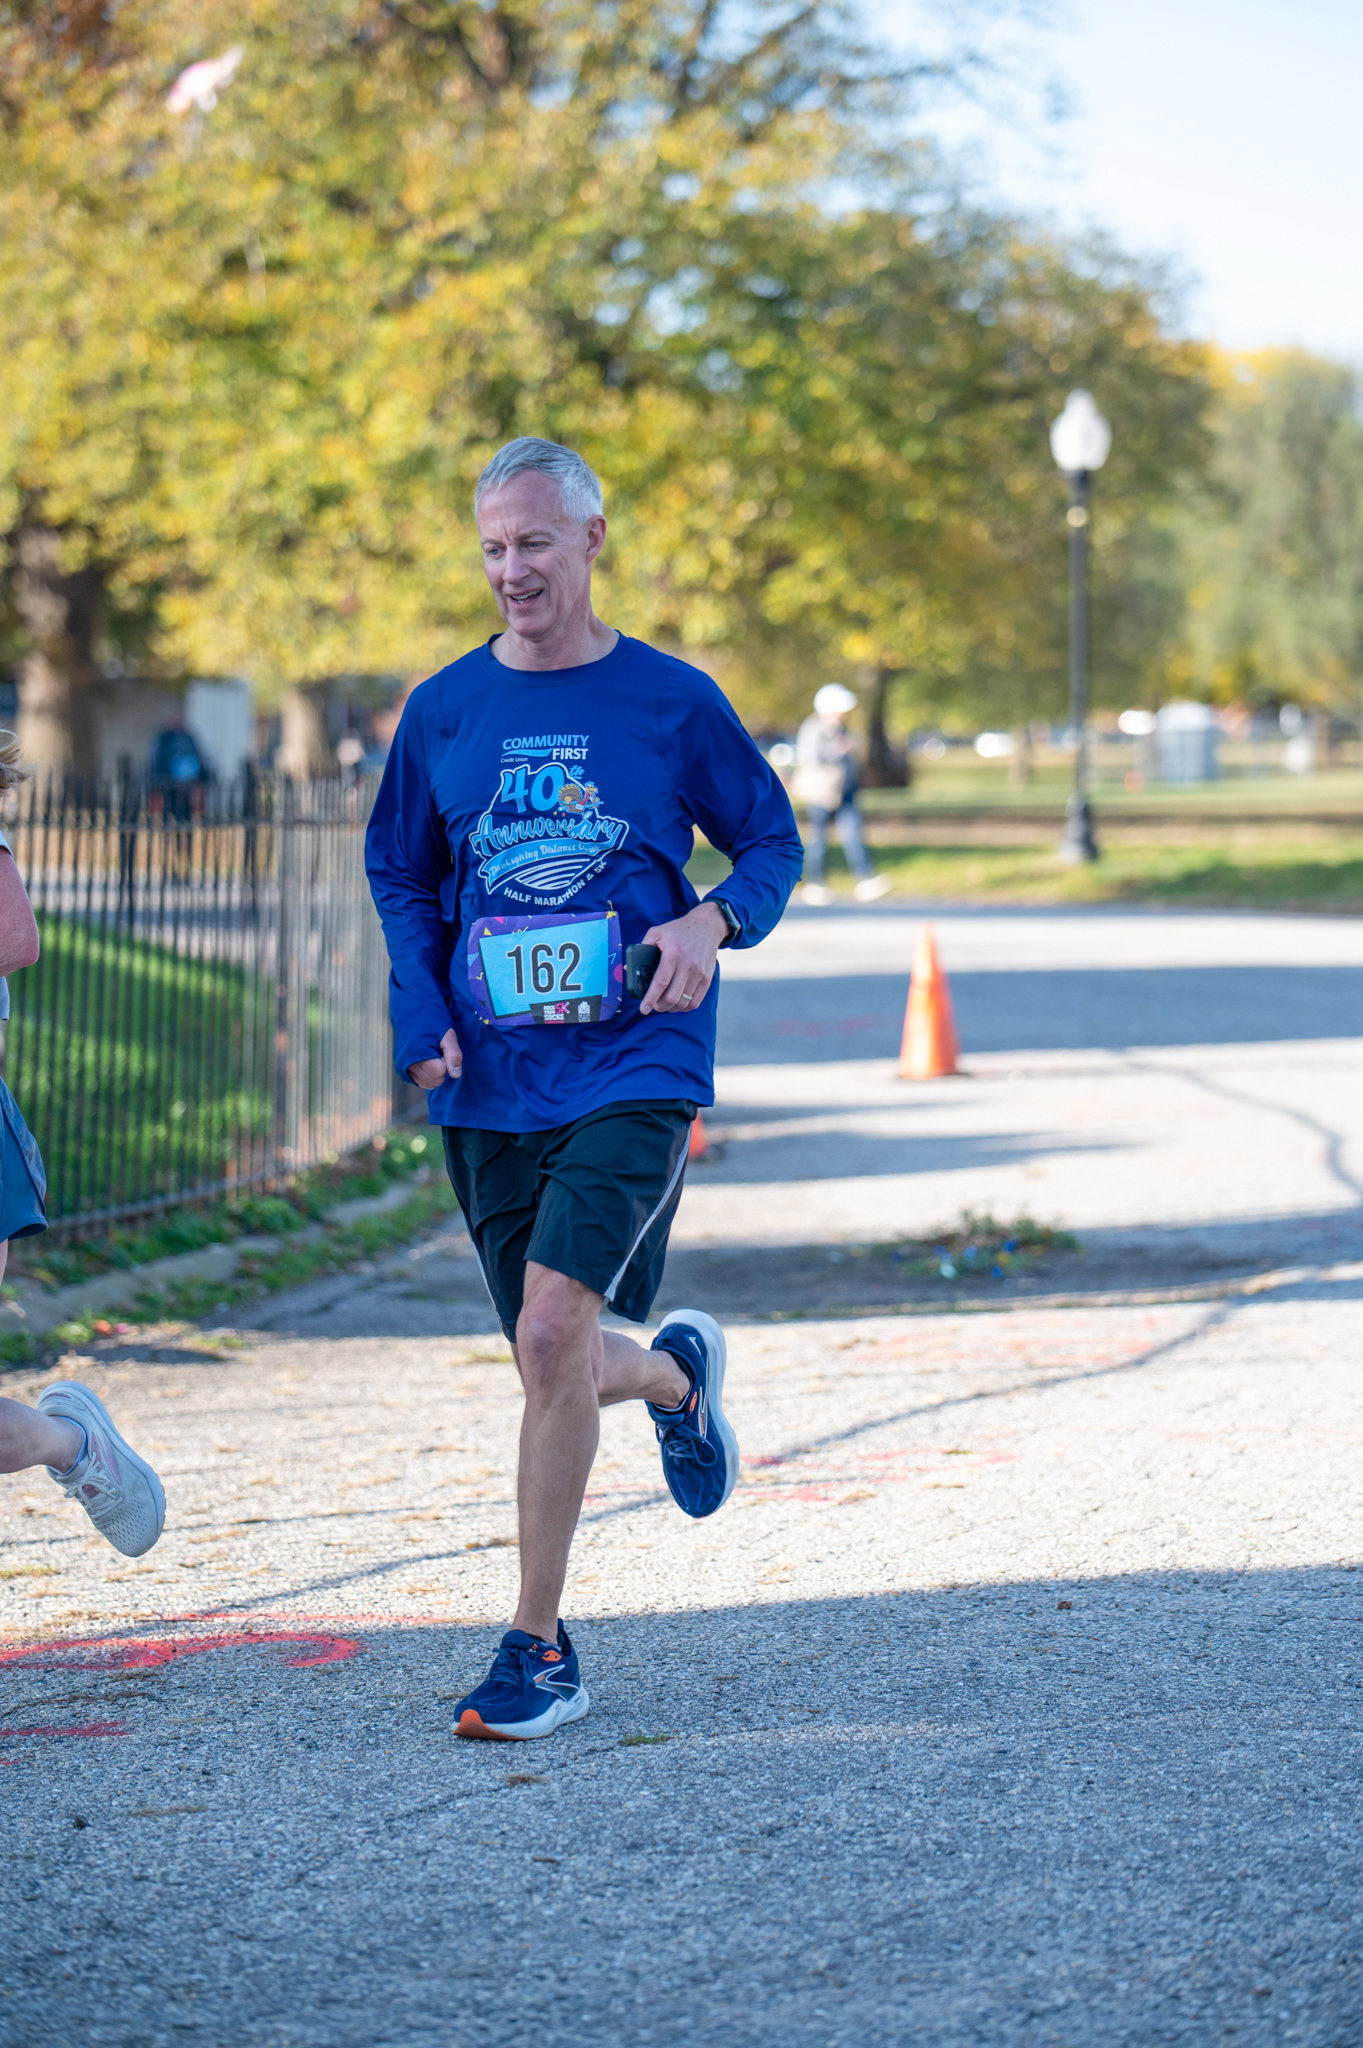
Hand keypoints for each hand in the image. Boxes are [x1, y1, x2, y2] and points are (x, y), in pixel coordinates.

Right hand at [408, 1027, 461, 1088]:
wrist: (411, 1012)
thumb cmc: (431, 1021)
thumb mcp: (447, 1035)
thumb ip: (453, 1054)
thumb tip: (456, 1075)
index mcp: (418, 1055)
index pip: (440, 1072)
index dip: (446, 1061)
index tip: (443, 1049)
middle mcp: (407, 1064)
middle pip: (435, 1080)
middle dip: (441, 1068)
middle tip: (438, 1051)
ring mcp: (403, 1068)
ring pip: (428, 1083)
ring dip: (435, 1072)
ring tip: (431, 1054)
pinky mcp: (402, 1070)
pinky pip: (420, 1082)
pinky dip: (427, 1075)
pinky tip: (427, 1061)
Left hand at [639, 901, 727, 1015]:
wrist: (706, 926)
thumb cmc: (678, 930)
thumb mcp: (657, 932)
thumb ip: (642, 948)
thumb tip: (629, 968)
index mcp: (673, 953)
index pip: (661, 982)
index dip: (651, 999)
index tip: (644, 1009)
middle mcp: (688, 964)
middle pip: (673, 997)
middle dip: (660, 1006)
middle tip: (654, 1006)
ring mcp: (700, 973)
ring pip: (684, 1002)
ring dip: (672, 1008)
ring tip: (665, 1005)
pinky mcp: (707, 978)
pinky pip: (696, 1001)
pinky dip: (685, 1007)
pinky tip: (678, 1003)